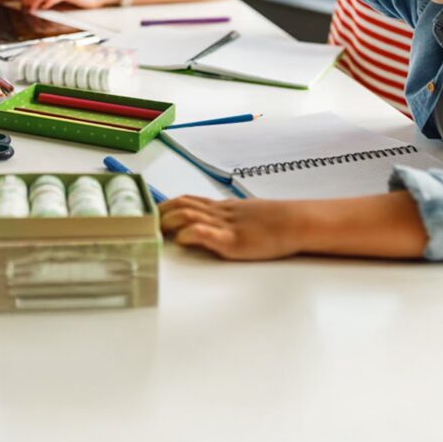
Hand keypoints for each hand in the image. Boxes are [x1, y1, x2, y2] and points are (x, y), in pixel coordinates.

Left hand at [158, 196, 302, 259]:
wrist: (296, 222)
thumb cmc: (275, 222)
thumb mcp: (246, 215)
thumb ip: (228, 219)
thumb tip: (214, 226)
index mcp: (222, 207)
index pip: (188, 200)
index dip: (167, 205)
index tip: (151, 213)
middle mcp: (219, 213)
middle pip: (182, 204)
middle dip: (161, 214)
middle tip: (146, 224)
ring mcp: (225, 225)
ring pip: (189, 214)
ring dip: (169, 222)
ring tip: (157, 231)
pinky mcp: (233, 241)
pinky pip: (206, 233)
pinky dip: (189, 234)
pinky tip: (181, 239)